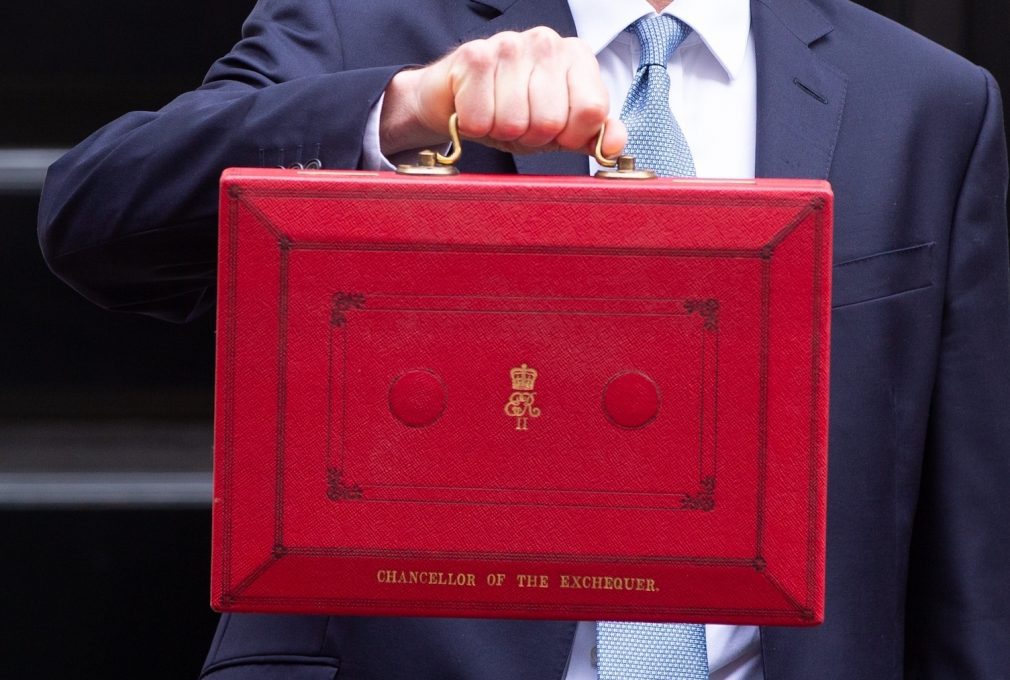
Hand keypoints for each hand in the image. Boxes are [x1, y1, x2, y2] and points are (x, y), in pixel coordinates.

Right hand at [380, 27, 626, 158]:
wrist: (454, 100)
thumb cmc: (511, 113)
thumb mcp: (559, 131)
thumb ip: (592, 136)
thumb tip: (615, 144)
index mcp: (577, 57)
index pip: (593, 111)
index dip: (570, 136)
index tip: (554, 132)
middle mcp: (548, 42)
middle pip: (552, 121)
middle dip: (531, 136)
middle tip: (518, 124)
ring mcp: (511, 44)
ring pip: (516, 122)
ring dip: (501, 132)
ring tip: (496, 115)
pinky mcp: (474, 55)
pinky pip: (482, 118)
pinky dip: (474, 126)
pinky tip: (473, 109)